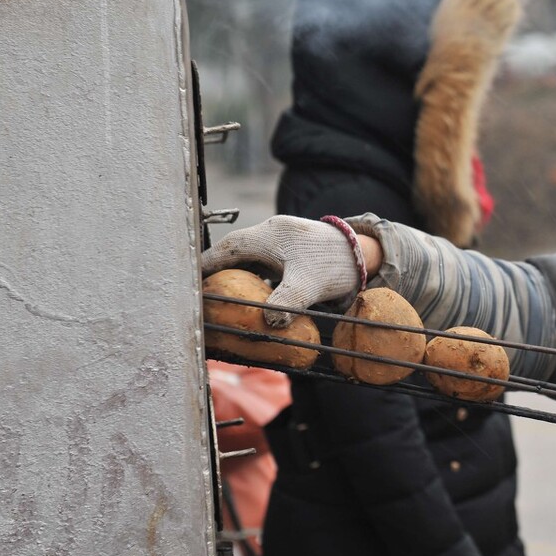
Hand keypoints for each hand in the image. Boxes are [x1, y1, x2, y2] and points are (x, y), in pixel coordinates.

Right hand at [200, 215, 366, 326]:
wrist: (366, 254)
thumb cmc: (336, 264)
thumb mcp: (310, 285)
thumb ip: (287, 302)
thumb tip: (269, 321)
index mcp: (269, 236)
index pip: (227, 248)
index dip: (207, 263)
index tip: (190, 279)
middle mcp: (271, 234)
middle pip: (234, 251)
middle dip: (216, 270)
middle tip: (201, 293)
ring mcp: (281, 241)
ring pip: (248, 257)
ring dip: (235, 274)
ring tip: (220, 297)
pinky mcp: (290, 251)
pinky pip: (263, 263)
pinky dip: (253, 278)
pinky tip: (251, 296)